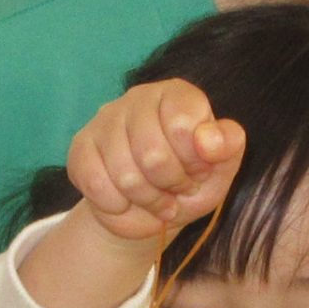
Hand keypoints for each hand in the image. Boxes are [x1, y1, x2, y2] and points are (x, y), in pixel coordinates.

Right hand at [65, 77, 244, 243]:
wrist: (148, 212)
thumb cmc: (187, 183)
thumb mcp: (220, 170)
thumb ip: (228, 146)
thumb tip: (209, 140)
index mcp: (176, 95)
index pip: (182, 126)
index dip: (193, 162)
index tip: (198, 171)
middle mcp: (138, 98)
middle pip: (152, 154)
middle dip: (169, 185)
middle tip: (175, 189)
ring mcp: (105, 120)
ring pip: (124, 174)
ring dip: (146, 199)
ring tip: (155, 198)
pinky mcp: (81, 146)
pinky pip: (96, 183)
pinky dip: (116, 204)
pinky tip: (124, 201)